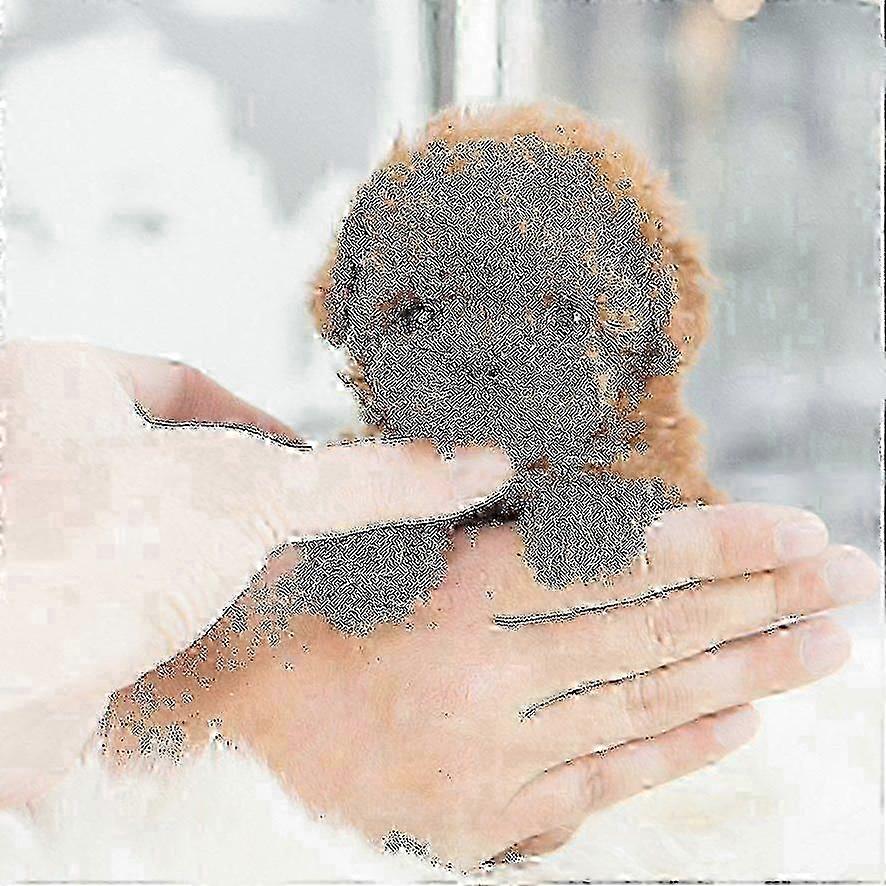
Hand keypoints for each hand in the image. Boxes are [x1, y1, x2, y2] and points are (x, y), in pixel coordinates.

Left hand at [0, 340, 511, 805]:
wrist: (0, 683)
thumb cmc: (86, 554)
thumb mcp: (251, 493)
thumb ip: (363, 481)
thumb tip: (475, 463)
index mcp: (54, 380)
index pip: (180, 380)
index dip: (254, 421)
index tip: (300, 465)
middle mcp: (25, 448)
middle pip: (165, 450)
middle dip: (234, 486)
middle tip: (291, 518)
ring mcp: (24, 528)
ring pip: (142, 520)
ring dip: (205, 545)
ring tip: (261, 569)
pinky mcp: (33, 601)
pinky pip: (119, 580)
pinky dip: (170, 594)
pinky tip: (207, 620)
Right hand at [231, 503, 876, 871]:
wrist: (215, 719)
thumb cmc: (289, 601)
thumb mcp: (366, 534)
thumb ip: (468, 520)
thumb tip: (571, 504)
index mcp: (450, 596)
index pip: (616, 565)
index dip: (716, 545)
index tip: (799, 529)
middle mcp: (481, 681)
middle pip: (652, 635)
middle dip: (766, 602)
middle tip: (855, 578)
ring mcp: (487, 762)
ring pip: (644, 706)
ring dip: (749, 674)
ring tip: (830, 644)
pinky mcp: (481, 821)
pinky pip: (601, 781)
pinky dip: (678, 749)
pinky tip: (744, 720)